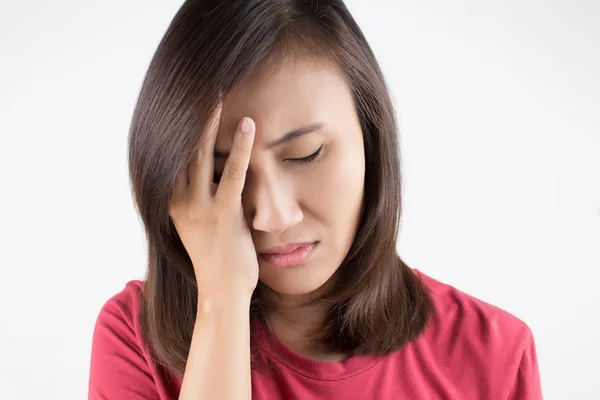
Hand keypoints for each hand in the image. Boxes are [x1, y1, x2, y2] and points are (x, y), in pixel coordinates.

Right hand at [169, 101, 257, 298]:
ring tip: (217, 93)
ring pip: (202, 155)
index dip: (176, 128)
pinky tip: (247, 125)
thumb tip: (212, 172)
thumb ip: (201, 196)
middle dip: (188, 117)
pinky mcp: (223, 213)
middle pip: (181, 149)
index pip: (172, 156)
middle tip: (196, 86)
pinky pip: (233, 174)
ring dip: (209, 123)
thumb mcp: (200, 224)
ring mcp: (200, 206)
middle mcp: (180, 200)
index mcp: (172, 201)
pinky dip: (240, 147)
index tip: (182, 102)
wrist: (222, 292)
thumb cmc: (216, 258)